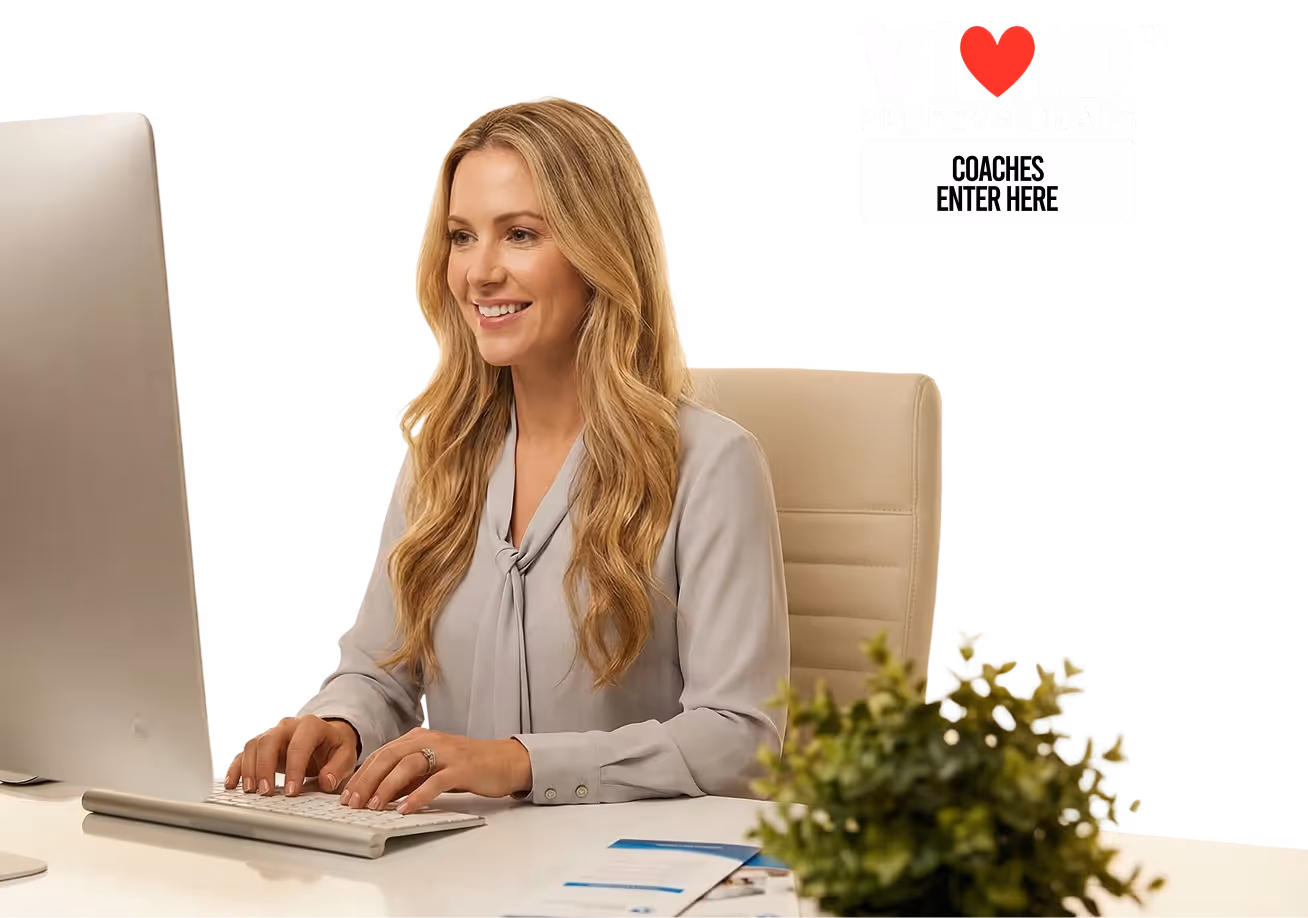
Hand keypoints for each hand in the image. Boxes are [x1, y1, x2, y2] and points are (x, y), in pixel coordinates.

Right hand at [223, 715, 359, 796]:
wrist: (327, 737)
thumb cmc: (334, 746)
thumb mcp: (345, 755)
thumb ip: (337, 767)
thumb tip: (326, 781)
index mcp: (311, 726)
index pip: (298, 746)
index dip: (294, 769)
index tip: (292, 791)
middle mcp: (288, 726)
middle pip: (269, 741)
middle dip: (265, 768)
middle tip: (266, 792)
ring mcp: (272, 734)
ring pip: (253, 745)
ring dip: (250, 769)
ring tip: (251, 791)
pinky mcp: (261, 745)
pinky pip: (244, 753)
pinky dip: (236, 768)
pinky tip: (232, 783)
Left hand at [339, 727, 531, 813]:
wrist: (505, 761)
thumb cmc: (467, 766)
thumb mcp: (432, 768)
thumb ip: (408, 777)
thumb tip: (377, 793)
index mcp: (418, 738)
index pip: (382, 754)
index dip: (361, 775)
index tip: (346, 796)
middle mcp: (429, 741)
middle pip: (389, 757)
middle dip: (367, 781)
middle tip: (352, 803)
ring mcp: (446, 753)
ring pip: (408, 765)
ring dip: (388, 787)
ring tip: (374, 807)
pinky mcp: (461, 768)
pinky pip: (435, 781)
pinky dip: (418, 795)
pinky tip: (406, 809)